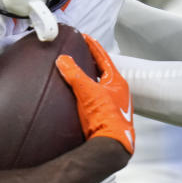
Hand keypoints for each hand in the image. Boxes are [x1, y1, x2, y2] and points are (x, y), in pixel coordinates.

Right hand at [55, 34, 134, 154]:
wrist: (111, 145)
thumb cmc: (106, 119)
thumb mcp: (88, 92)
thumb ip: (75, 74)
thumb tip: (63, 60)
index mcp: (117, 82)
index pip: (104, 58)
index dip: (94, 46)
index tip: (85, 37)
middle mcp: (118, 92)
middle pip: (103, 71)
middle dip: (92, 61)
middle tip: (81, 52)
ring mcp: (113, 105)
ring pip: (100, 85)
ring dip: (89, 78)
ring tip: (78, 71)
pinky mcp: (106, 117)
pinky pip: (95, 99)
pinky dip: (87, 93)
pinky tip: (79, 97)